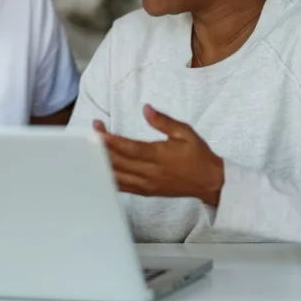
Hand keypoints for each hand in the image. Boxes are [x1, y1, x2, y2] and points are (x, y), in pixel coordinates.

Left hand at [93, 105, 224, 206]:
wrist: (209, 182)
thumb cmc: (198, 155)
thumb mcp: (185, 132)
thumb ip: (163, 121)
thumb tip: (145, 108)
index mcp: (160, 156)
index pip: (130, 149)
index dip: (111, 141)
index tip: (98, 130)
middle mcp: (150, 173)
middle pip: (119, 162)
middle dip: (102, 148)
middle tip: (92, 133)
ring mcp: (146, 185)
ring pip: (117, 176)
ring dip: (102, 163)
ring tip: (91, 149)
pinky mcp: (145, 192)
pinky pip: (122, 187)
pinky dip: (109, 178)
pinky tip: (99, 169)